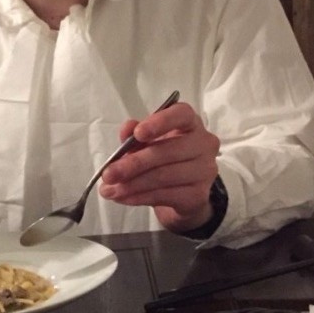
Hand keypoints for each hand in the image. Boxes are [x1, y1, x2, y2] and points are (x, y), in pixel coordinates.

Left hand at [99, 102, 219, 232]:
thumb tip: (126, 130)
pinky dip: (140, 197)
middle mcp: (204, 144)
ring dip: (132, 185)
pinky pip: (165, 195)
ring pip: (164, 176)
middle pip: (168, 151)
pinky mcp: (199, 194)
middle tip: (109, 174)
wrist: (183, 191)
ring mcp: (205, 170)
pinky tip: (124, 198)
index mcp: (190, 122)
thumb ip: (135, 134)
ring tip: (110, 190)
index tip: (138, 134)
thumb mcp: (147, 142)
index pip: (182, 114)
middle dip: (134, 164)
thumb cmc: (164, 158)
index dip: (160, 122)